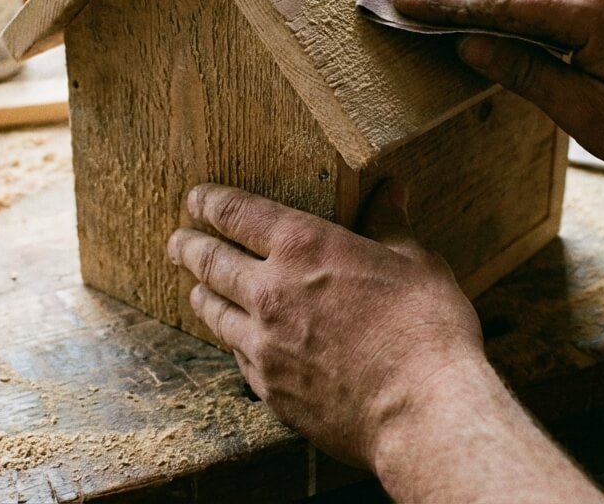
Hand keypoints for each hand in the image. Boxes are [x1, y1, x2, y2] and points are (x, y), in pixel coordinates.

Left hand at [166, 180, 484, 467]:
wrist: (422, 413)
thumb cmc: (426, 331)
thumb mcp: (415, 262)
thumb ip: (390, 225)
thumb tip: (392, 190)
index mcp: (303, 247)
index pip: (236, 213)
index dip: (209, 202)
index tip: (196, 199)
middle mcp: (270, 292)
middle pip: (209, 262)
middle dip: (188, 247)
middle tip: (177, 241)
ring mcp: (264, 345)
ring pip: (214, 311)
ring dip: (201, 294)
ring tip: (195, 288)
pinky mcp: (270, 389)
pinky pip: (238, 355)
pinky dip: (232, 340)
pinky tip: (237, 339)